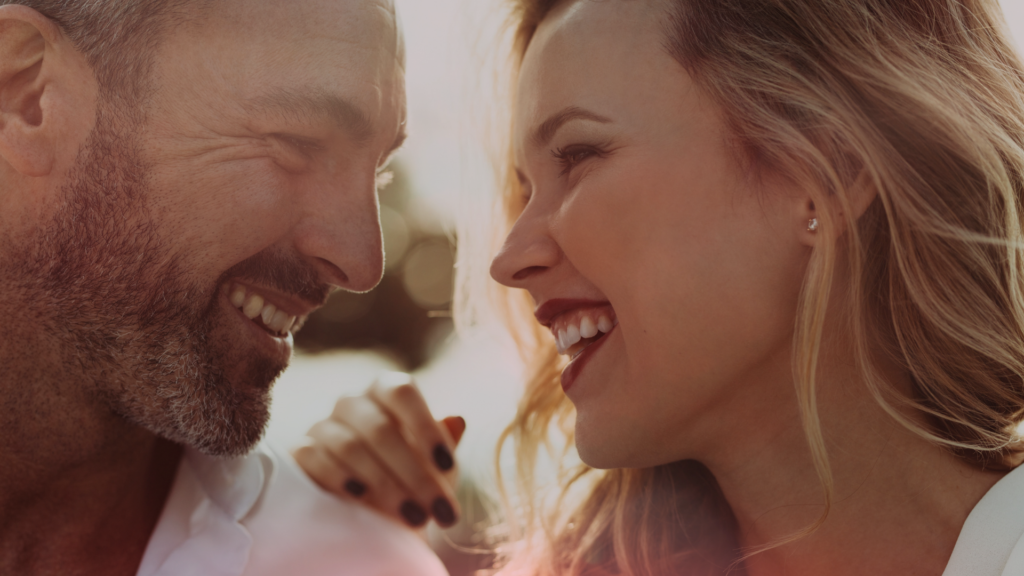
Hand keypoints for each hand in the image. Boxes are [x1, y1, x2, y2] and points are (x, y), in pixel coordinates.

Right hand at [292, 372, 466, 528]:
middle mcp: (353, 402)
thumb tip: (457, 421)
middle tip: (437, 510)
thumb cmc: (411, 480)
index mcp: (386, 391)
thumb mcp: (435, 466)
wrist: (372, 517)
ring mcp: (323, 426)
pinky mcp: (301, 453)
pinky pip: (313, 459)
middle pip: (380, 428)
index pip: (402, 392)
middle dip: (414, 474)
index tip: (447, 466)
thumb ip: (444, 444)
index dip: (426, 427)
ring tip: (413, 517)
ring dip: (385, 485)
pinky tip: (361, 498)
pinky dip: (339, 479)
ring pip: (350, 446)